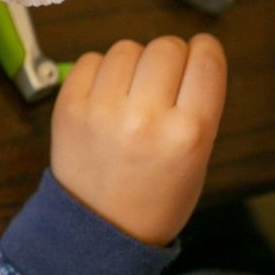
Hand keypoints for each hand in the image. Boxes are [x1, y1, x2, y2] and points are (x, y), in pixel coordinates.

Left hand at [50, 34, 226, 246]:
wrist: (98, 227)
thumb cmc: (157, 194)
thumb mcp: (198, 159)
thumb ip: (197, 106)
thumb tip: (189, 54)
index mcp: (189, 134)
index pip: (205, 62)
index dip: (205, 49)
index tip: (201, 50)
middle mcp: (146, 118)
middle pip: (165, 47)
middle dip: (170, 56)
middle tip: (164, 78)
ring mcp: (103, 110)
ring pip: (127, 48)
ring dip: (134, 62)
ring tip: (132, 91)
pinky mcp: (69, 106)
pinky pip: (91, 59)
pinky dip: (101, 70)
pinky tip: (106, 95)